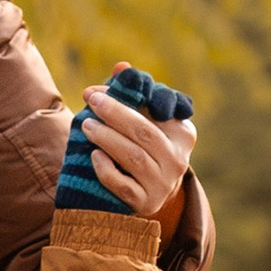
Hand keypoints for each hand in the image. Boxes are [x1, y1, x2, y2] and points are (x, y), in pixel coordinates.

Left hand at [58, 66, 194, 215]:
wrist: (146, 191)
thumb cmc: (143, 147)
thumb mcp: (143, 120)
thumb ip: (133, 95)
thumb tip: (121, 66)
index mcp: (183, 134)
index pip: (156, 111)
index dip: (127, 98)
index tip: (98, 91)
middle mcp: (178, 160)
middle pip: (145, 132)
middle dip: (115, 114)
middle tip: (91, 101)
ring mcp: (162, 184)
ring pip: (135, 158)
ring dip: (108, 138)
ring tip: (87, 125)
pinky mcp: (145, 203)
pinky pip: (123, 186)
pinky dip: (107, 170)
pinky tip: (94, 156)